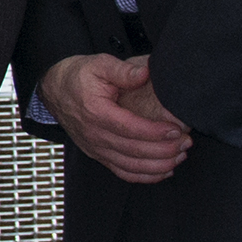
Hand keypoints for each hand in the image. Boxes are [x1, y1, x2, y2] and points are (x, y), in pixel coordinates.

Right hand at [43, 52, 191, 184]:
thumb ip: (123, 70)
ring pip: (130, 166)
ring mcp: (96, 148)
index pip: (129, 128)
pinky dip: (145, 176)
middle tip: (186, 143)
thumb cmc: (78, 77)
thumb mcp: (99, 65)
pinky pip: (123, 172)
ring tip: (180, 156)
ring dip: (158, 165)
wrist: (55, 91)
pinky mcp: (98, 155)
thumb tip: (145, 73)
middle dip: (164, 150)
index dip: (154, 132)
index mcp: (96, 112)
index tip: (176, 130)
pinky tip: (164, 170)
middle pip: (133, 151)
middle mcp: (94, 135)